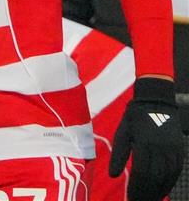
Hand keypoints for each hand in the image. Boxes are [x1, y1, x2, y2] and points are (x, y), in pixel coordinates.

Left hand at [109, 77, 184, 200]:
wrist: (156, 100)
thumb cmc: (134, 117)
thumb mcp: (122, 132)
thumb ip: (119, 154)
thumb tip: (113, 175)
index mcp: (144, 144)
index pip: (141, 174)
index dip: (136, 189)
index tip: (131, 199)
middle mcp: (161, 149)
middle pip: (155, 178)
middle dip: (147, 193)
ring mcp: (172, 149)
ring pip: (167, 176)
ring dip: (159, 191)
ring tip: (150, 200)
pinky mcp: (179, 149)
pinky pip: (176, 170)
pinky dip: (169, 182)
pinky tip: (163, 190)